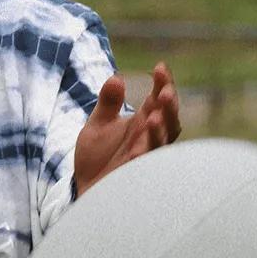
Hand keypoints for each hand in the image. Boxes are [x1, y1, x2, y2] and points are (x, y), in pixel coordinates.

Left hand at [73, 62, 180, 196]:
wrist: (86, 189)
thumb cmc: (97, 158)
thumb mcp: (98, 125)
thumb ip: (107, 103)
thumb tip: (115, 78)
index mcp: (142, 121)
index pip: (158, 99)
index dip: (163, 83)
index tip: (160, 67)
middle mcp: (149, 137)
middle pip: (168, 118)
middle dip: (169, 104)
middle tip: (164, 90)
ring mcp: (146, 156)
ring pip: (163, 140)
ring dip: (162, 125)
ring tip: (155, 110)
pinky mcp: (138, 173)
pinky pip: (148, 163)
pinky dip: (147, 150)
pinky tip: (142, 141)